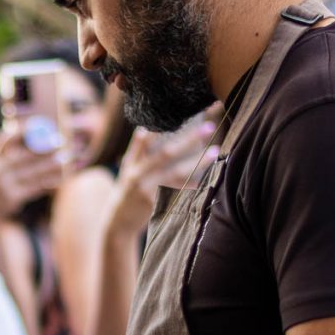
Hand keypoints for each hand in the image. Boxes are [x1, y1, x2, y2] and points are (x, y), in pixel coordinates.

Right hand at [0, 128, 63, 219]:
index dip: (19, 131)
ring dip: (52, 165)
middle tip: (60, 141)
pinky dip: (49, 182)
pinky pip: (36, 187)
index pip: (4, 140)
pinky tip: (60, 176)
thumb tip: (29, 135)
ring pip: (34, 172)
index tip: (35, 124)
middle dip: (44, 147)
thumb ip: (7, 154)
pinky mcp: (13, 197)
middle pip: (25, 156)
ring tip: (65, 158)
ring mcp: (5, 184)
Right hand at [109, 116, 218, 233]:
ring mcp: (147, 188)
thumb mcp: (127, 169)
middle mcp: (138, 173)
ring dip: (197, 162)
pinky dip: (191, 186)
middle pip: (166, 153)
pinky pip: (178, 192)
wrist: (118, 221)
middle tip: (208, 127)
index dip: (163, 125)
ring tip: (215, 152)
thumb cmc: (127, 190)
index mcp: (131, 161)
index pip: (147, 138)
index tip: (180, 112)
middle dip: (188, 139)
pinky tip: (205, 182)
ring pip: (176, 173)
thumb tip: (147, 129)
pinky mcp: (155, 203)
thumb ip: (137, 150)